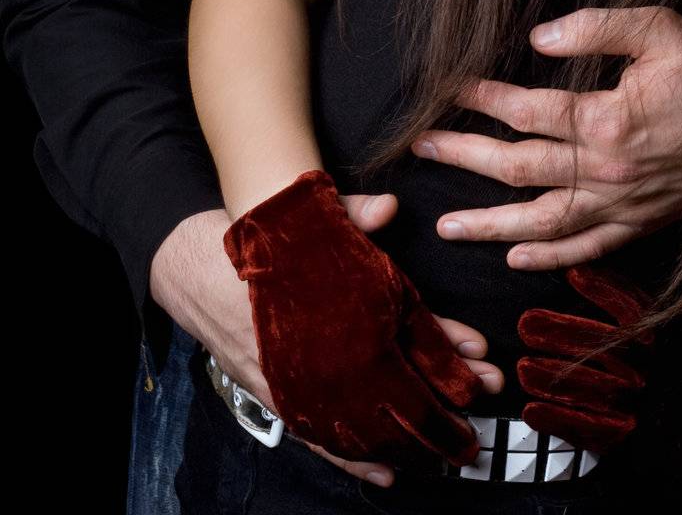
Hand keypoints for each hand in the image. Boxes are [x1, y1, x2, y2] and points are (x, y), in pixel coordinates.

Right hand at [150, 191, 502, 487]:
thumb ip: (355, 214)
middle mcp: (321, 355)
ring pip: (359, 427)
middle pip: (393, 394)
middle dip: (438, 413)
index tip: (481, 364)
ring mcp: (298, 383)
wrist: (198, 265)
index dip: (449, 352)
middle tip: (473, 434)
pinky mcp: (279, 397)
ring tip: (441, 457)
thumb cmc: (268, 244)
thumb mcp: (313, 219)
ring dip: (403, 444)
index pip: (407, 336)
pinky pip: (320, 438)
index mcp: (339, 309)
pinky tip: (383, 475)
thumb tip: (389, 207)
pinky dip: (353, 460)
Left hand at [411, 6, 681, 268]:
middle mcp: (608, 170)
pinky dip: (549, 258)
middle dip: (465, 158)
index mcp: (608, 119)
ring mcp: (624, 204)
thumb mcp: (661, 27)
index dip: (483, 98)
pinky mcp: (643, 222)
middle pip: (520, 168)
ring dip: (491, 224)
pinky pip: (587, 248)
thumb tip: (537, 37)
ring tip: (448, 226)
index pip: (527, 110)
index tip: (449, 89)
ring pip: (543, 221)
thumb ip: (596, 26)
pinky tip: (517, 258)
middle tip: (422, 151)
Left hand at [518, 264, 681, 495]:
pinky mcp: (620, 437)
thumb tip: (577, 269)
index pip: (629, 310)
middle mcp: (646, 371)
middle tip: (525, 324)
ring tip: (523, 367)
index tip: (572, 275)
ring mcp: (634, 407)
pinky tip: (531, 409)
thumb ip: (618, 301)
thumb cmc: (653, 366)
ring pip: (590, 390)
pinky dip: (556, 419)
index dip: (602, 290)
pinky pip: (586, 428)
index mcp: (653, 341)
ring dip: (552, 379)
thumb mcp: (646, 331)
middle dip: (562, 335)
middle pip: (603, 349)